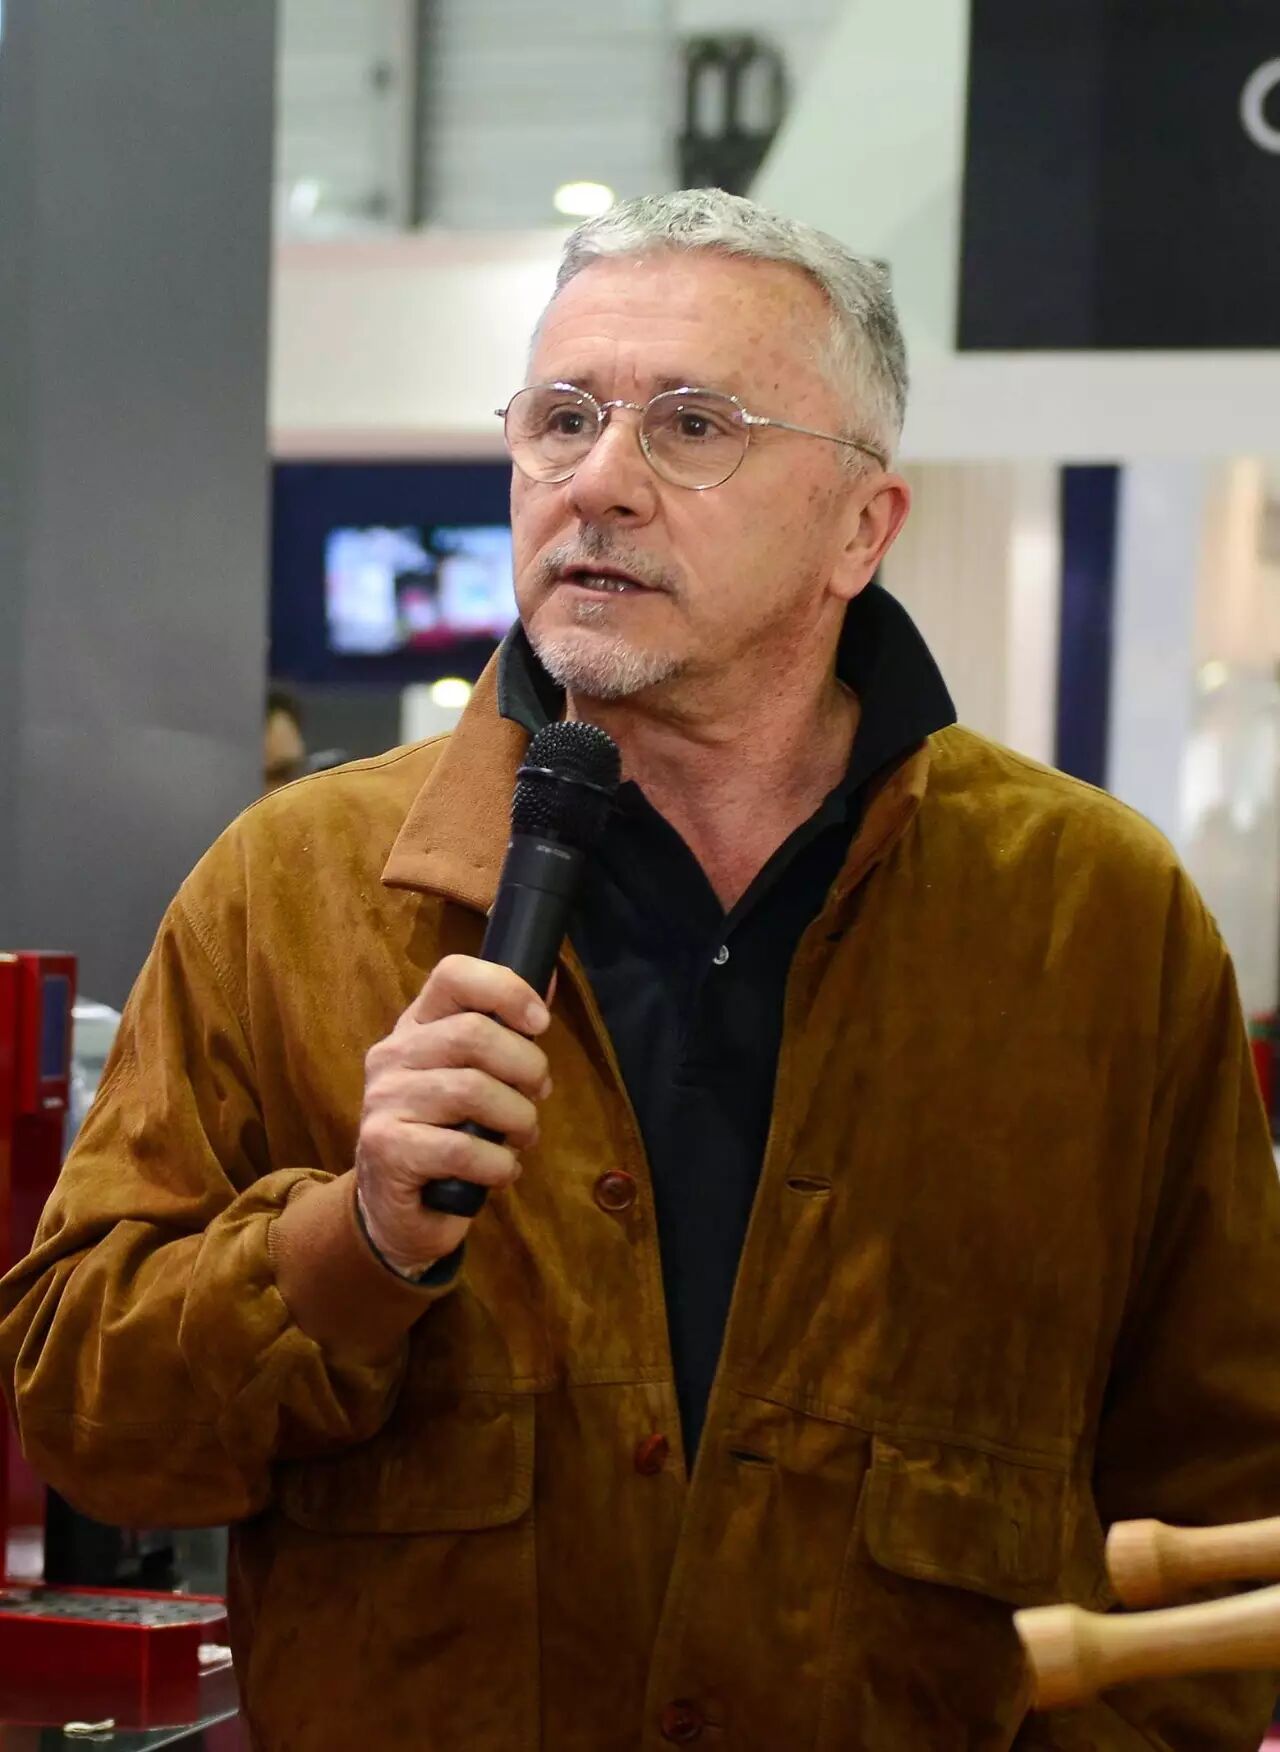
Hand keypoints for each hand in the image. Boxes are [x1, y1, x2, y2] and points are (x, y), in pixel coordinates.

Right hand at [354, 956, 551, 1273]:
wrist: (397, 1209)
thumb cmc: (446, 1134)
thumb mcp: (474, 1077)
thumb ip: (504, 1034)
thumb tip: (551, 981)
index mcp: (416, 1026)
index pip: (453, 975)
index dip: (506, 989)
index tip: (540, 1022)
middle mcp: (392, 1054)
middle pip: (474, 1034)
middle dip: (526, 1066)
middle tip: (537, 1095)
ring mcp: (384, 1100)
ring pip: (472, 1091)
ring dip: (518, 1119)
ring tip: (523, 1137)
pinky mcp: (386, 1148)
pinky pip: (462, 1149)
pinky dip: (498, 1165)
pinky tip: (502, 1172)